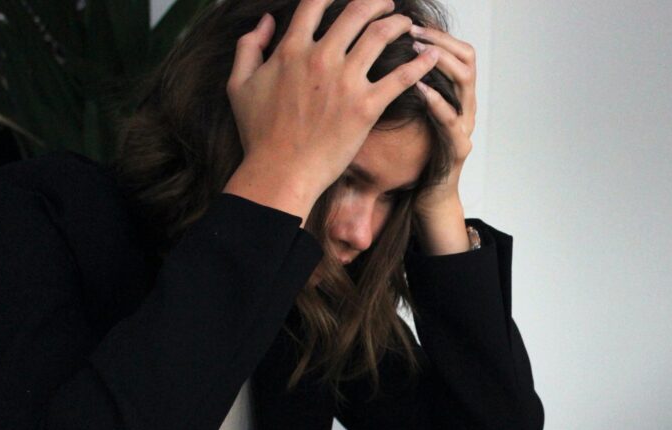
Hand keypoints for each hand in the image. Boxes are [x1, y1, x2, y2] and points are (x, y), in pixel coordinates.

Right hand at [223, 0, 440, 224]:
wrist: (280, 172)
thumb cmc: (259, 134)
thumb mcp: (239, 85)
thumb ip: (249, 46)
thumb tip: (266, 21)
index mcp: (291, 49)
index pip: (315, 4)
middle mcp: (321, 58)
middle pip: (356, 12)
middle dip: (377, 2)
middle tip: (388, 3)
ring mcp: (345, 82)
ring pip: (380, 36)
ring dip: (398, 24)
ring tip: (408, 24)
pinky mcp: (366, 107)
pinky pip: (400, 78)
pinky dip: (419, 63)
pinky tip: (432, 56)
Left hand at [410, 25, 476, 254]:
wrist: (427, 198)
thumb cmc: (413, 155)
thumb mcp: (406, 113)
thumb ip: (400, 86)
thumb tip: (374, 54)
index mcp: (453, 94)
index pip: (456, 49)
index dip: (437, 32)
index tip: (410, 21)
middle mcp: (465, 105)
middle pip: (466, 58)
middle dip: (439, 40)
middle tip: (412, 30)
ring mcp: (465, 126)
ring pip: (465, 82)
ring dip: (440, 62)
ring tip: (415, 51)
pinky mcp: (459, 148)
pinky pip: (452, 119)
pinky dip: (436, 101)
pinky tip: (418, 87)